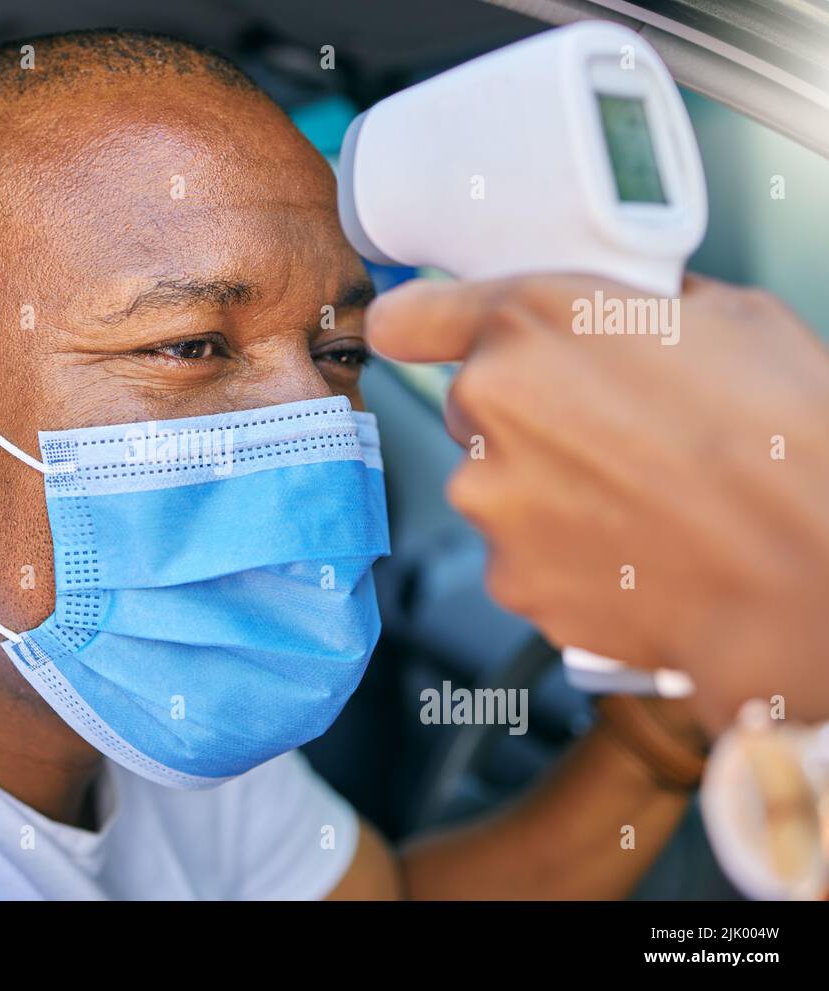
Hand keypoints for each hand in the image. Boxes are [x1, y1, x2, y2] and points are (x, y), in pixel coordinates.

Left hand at [364, 273, 828, 730]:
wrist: (804, 574)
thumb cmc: (785, 443)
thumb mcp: (729, 317)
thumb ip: (642, 306)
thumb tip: (631, 310)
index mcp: (528, 325)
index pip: (408, 317)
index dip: (420, 326)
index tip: (425, 337)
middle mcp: (488, 410)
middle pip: (472, 407)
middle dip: (524, 415)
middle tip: (607, 431)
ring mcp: (490, 502)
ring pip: (494, 485)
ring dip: (542, 490)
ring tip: (634, 499)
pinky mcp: (507, 577)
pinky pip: (519, 554)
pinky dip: (559, 554)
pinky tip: (627, 548)